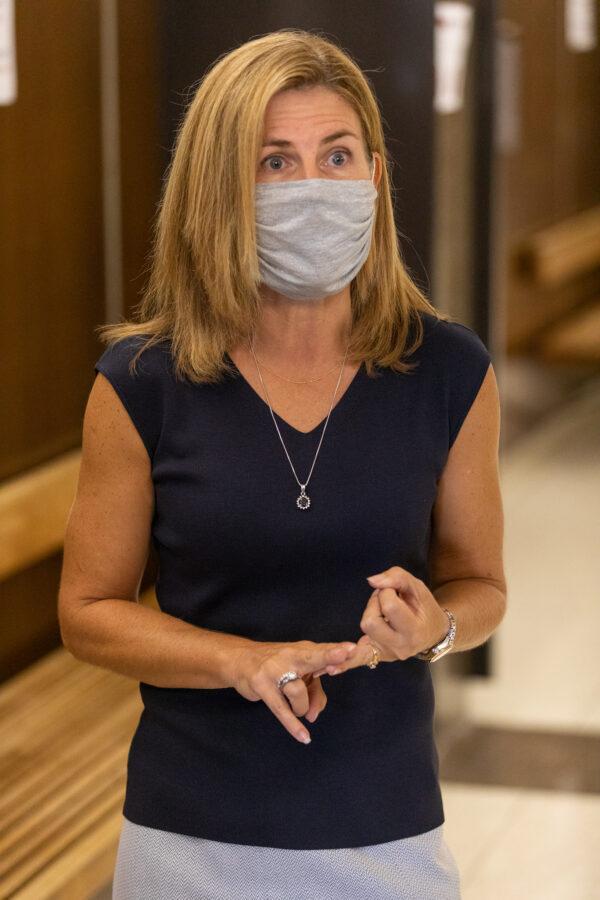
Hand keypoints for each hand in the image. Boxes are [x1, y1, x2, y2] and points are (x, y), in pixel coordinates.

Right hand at [230, 639, 358, 743]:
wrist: (241, 659)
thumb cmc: (277, 666)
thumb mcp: (298, 672)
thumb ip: (315, 689)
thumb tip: (316, 714)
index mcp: (302, 650)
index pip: (322, 650)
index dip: (336, 650)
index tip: (352, 649)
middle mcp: (289, 656)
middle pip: (311, 657)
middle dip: (327, 656)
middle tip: (343, 655)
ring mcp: (274, 670)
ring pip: (298, 692)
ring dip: (302, 707)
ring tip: (298, 708)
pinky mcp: (262, 686)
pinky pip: (280, 709)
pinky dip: (293, 725)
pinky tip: (304, 737)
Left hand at [313, 566, 450, 676]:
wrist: (433, 632)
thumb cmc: (425, 608)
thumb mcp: (417, 587)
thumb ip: (396, 578)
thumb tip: (371, 580)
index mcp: (413, 630)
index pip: (389, 606)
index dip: (387, 592)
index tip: (395, 591)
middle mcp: (400, 647)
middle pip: (370, 621)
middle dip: (375, 603)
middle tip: (386, 600)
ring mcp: (387, 654)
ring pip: (364, 629)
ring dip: (370, 613)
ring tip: (382, 611)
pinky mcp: (376, 656)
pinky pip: (358, 660)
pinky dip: (344, 664)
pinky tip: (330, 669)